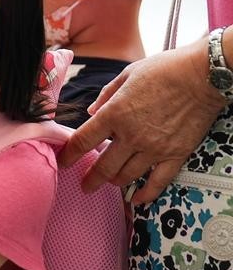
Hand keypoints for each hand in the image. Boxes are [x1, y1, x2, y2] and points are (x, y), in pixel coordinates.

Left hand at [61, 41, 225, 201]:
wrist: (204, 75)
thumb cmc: (165, 69)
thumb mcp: (127, 74)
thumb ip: (106, 95)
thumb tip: (92, 112)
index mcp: (114, 113)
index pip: (83, 141)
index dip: (70, 155)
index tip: (64, 161)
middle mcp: (131, 135)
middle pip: (102, 166)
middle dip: (90, 179)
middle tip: (85, 186)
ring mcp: (154, 148)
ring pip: (127, 176)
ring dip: (114, 182)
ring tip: (110, 182)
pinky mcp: (176, 154)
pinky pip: (158, 182)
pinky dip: (145, 193)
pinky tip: (136, 199)